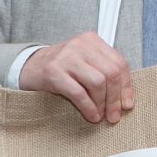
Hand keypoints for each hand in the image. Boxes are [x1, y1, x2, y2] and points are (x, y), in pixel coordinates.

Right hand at [19, 32, 135, 124]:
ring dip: (102, 104)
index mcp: (92, 41)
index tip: (127, 104)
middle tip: (114, 115)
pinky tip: (90, 115)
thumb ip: (104, 72)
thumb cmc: (62, 68)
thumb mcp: (84, 63)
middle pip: (110, 73)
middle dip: (115, 98)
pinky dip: (88, 107)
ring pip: (97, 83)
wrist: (29, 67)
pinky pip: (79, 93)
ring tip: (101, 115)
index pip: (119, 63)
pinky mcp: (54, 72)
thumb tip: (125, 99)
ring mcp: (66, 57)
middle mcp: (80, 45)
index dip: (126, 86)